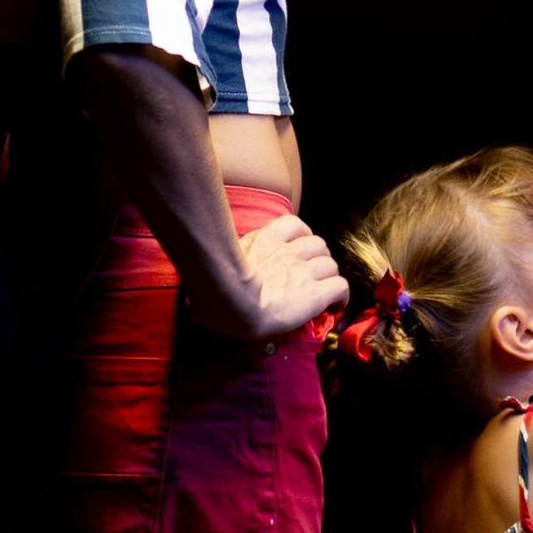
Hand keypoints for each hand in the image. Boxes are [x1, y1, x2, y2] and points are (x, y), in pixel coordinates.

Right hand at [192, 211, 349, 343]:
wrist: (232, 301)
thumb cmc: (212, 291)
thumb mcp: (209, 271)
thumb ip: (211, 275)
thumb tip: (192, 299)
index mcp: (264, 243)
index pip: (293, 226)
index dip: (300, 237)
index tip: (297, 251)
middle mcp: (288, 253)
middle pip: (317, 244)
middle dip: (317, 258)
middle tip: (310, 276)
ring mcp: (304, 273)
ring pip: (331, 265)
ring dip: (328, 277)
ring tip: (321, 291)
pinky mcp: (316, 293)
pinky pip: (341, 288)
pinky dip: (340, 297)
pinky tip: (334, 307)